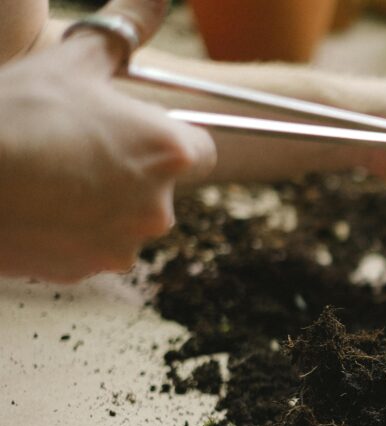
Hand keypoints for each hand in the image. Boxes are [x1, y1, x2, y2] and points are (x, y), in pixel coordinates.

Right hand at [0, 0, 215, 282]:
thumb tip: (157, 0)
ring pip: (122, 219)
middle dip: (126, 171)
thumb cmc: (18, 115)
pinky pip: (89, 247)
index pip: (198, 150)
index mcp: (169, 153)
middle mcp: (159, 206)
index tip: (133, 131)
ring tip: (48, 175)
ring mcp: (124, 244)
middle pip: (158, 187)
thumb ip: (123, 33)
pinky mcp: (88, 271)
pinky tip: (35, 205)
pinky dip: (69, 231)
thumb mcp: (72, 62)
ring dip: (97, 203)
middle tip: (74, 148)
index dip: (165, 139)